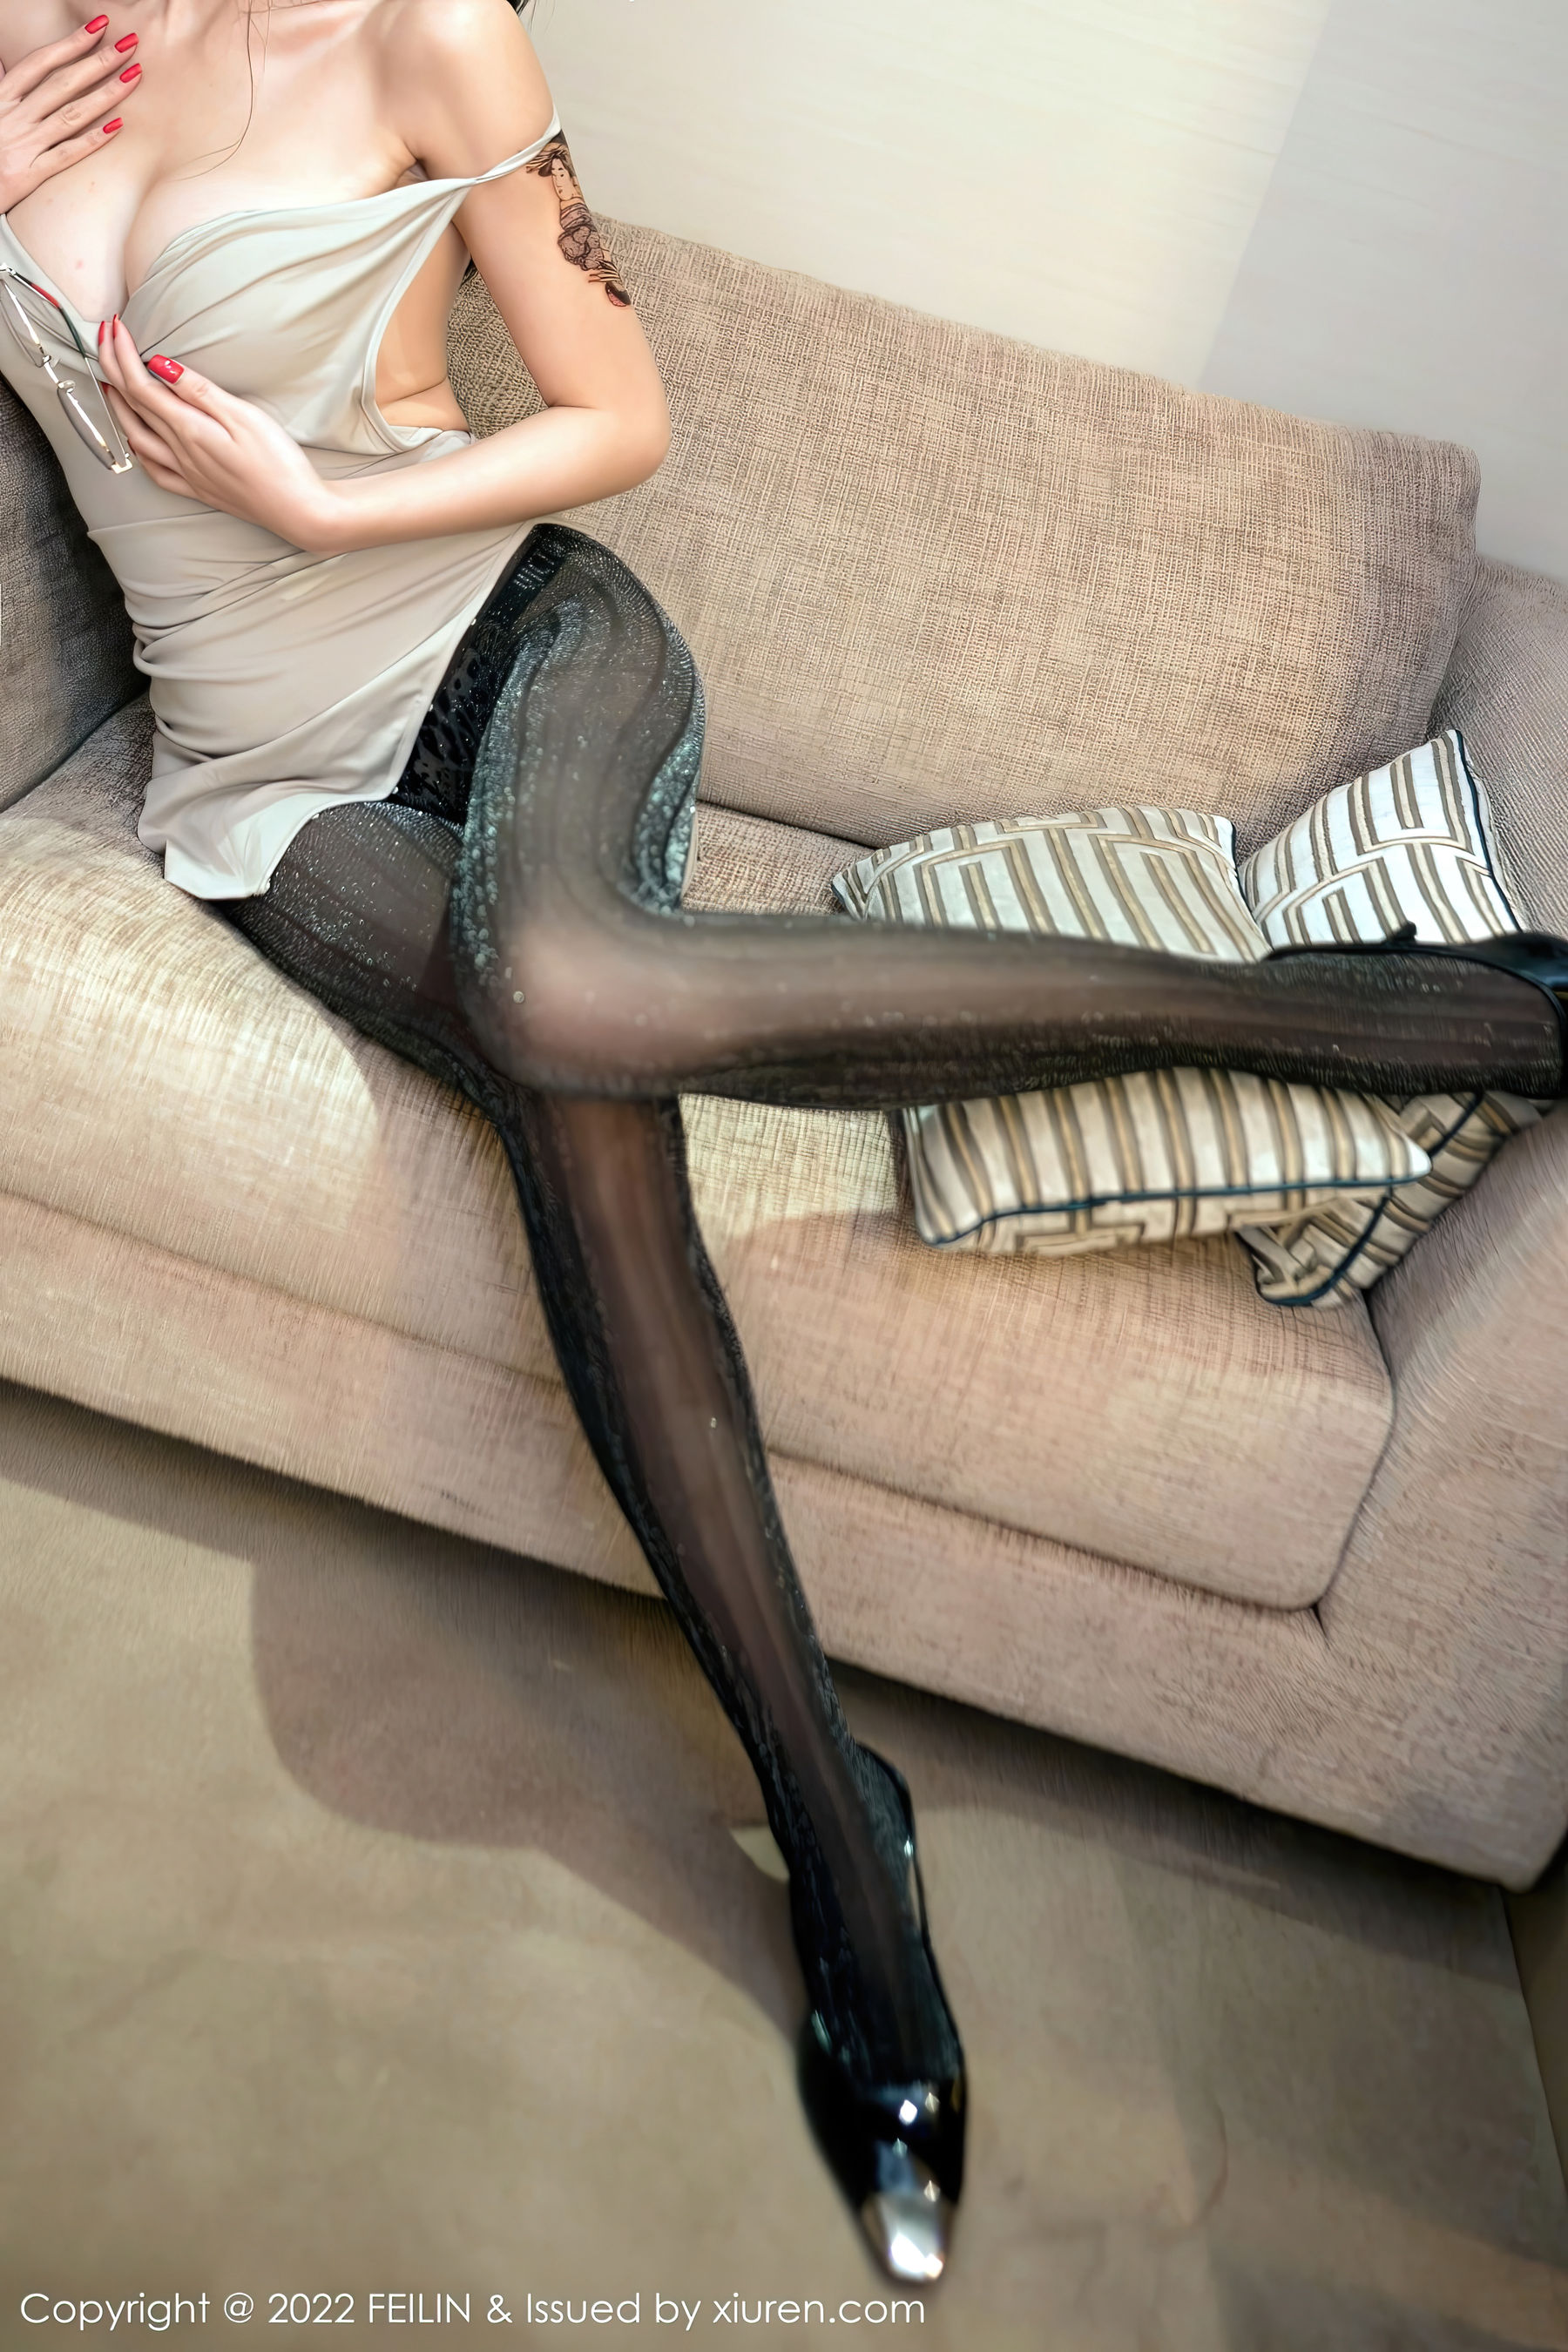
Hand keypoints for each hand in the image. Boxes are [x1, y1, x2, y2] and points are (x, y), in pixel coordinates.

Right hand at [0, 18, 141, 209]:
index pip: (41, 62)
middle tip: (129, 45)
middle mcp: (15, 116)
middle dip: (98, 61)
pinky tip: (117, 126)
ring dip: (105, 94)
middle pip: (63, 83)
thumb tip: (11, 65)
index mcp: (2, 96)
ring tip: (133, 77)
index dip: (71, 43)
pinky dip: (91, 140)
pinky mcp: (31, 173)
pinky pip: (66, 154)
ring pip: (71, 114)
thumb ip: (2, 86)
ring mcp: (25, 144)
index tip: (100, 27)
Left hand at [97, 314, 347, 549]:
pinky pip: (155, 471)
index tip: (115, 326)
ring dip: (118, 408)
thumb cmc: (279, 463)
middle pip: (133, 407)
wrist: (300, 511)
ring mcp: (188, 474)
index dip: (123, 354)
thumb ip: (199, 391)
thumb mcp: (244, 416)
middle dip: (113, 369)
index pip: (142, 386)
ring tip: (111, 384)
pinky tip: (138, 441)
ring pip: (137, 438)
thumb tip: (161, 367)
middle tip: (104, 341)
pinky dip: (139, 450)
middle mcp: (180, 453)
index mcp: (190, 430)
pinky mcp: (199, 489)